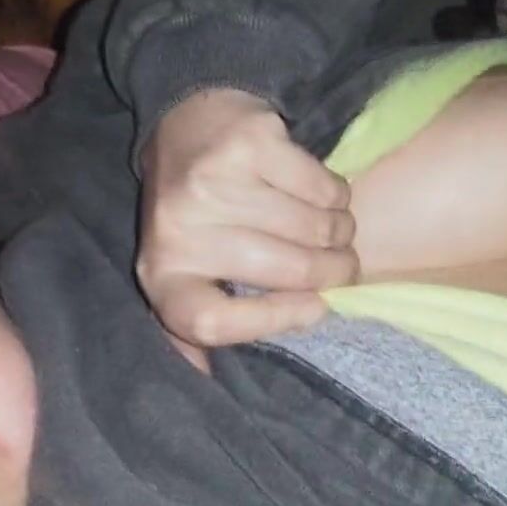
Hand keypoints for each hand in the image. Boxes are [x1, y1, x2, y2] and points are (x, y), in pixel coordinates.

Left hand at [137, 88, 357, 356]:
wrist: (186, 124)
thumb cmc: (196, 216)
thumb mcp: (181, 273)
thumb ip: (195, 325)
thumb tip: (206, 381)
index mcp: (161, 275)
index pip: (214, 323)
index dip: (274, 323)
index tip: (314, 309)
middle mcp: (178, 230)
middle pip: (287, 274)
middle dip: (335, 273)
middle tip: (345, 267)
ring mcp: (213, 182)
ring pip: (314, 229)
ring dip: (341, 234)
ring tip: (336, 232)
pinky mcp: (249, 143)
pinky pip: (322, 187)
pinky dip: (337, 196)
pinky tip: (325, 196)